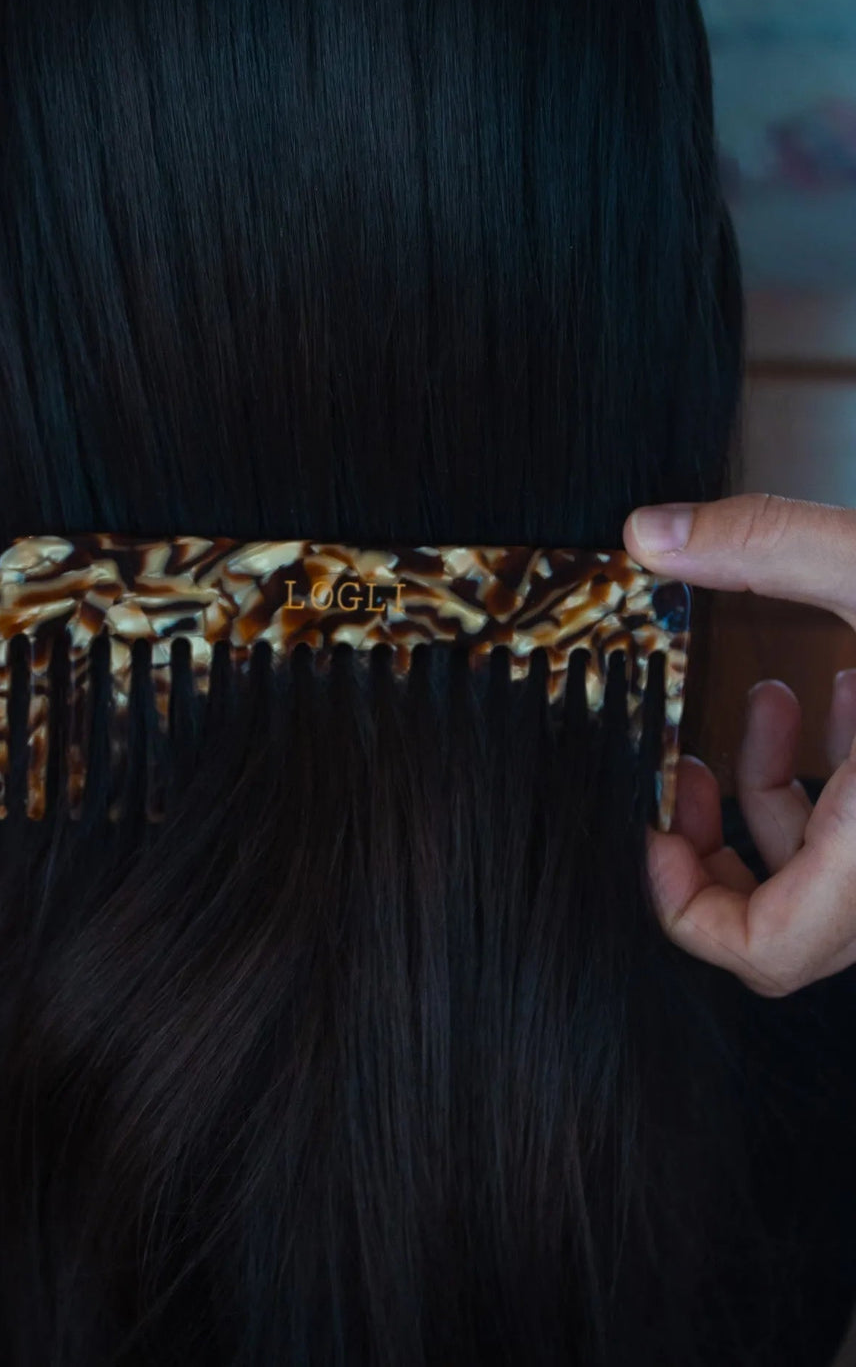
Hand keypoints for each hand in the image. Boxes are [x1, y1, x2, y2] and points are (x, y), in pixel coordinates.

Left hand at [623, 493, 855, 996]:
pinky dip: (844, 772)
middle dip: (723, 834)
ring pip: (834, 867)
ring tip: (768, 693)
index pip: (764, 949)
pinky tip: (847, 691)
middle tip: (685, 768)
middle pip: (789, 916)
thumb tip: (647, 533)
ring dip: (781, 784)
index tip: (649, 831)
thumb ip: (768, 544)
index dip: (683, 907)